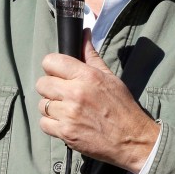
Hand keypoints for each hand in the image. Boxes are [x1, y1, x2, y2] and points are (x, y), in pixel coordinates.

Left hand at [35, 31, 159, 172]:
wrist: (133, 140)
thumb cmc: (122, 107)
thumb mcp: (109, 77)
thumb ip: (91, 55)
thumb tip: (83, 33)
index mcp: (86, 76)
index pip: (51, 61)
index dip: (52, 66)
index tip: (58, 73)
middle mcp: (75, 93)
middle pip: (41, 83)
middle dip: (50, 88)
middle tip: (63, 93)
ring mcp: (69, 115)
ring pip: (42, 104)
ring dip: (51, 107)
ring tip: (66, 109)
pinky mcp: (66, 133)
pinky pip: (43, 123)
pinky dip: (51, 124)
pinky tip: (65, 122)